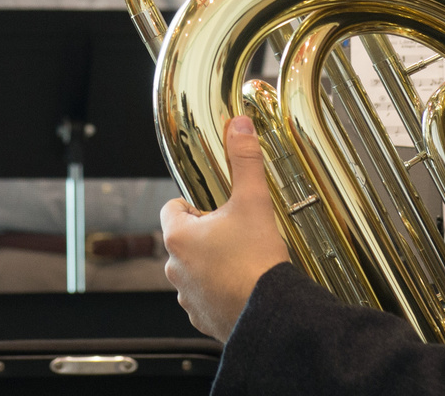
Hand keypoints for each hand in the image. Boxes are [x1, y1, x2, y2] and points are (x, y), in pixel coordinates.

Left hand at [161, 115, 291, 339]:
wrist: (271, 314)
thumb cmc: (257, 261)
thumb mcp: (253, 201)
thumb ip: (244, 160)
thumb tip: (239, 126)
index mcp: (178, 236)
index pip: (172, 208)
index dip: (195, 204)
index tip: (216, 207)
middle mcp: (174, 268)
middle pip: (185, 239)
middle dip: (208, 234)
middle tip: (238, 234)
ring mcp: (186, 296)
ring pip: (194, 270)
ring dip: (212, 264)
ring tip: (243, 262)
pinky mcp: (202, 318)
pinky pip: (206, 297)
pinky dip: (220, 291)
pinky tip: (243, 287)